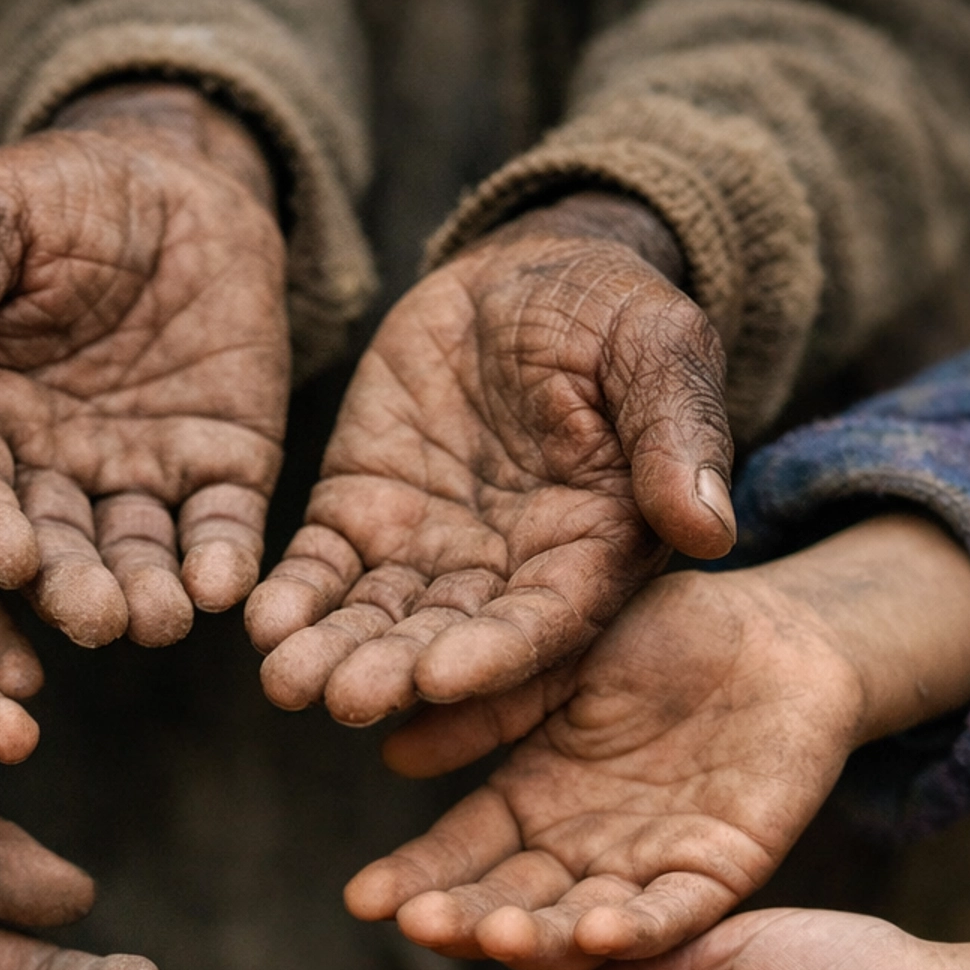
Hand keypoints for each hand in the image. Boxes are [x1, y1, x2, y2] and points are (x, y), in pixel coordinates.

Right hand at [0, 84, 289, 648]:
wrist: (182, 181)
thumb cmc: (65, 192)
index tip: (6, 558)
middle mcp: (48, 468)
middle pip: (52, 545)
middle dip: (73, 586)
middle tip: (96, 620)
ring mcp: (134, 478)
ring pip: (134, 554)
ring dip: (146, 592)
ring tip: (160, 620)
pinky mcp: (217, 473)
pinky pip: (220, 527)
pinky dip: (223, 561)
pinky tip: (225, 585)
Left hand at [245, 196, 733, 725]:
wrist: (521, 271)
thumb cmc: (610, 310)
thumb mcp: (656, 350)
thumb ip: (678, 436)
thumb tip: (708, 528)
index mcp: (591, 554)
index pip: (542, 624)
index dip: (492, 656)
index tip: (440, 678)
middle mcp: (507, 578)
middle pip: (446, 643)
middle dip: (392, 673)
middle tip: (338, 698)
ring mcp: (429, 556)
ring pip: (377, 623)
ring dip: (331, 655)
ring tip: (282, 680)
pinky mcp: (363, 521)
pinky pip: (322, 573)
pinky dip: (292, 601)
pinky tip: (260, 622)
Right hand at [349, 517, 969, 969]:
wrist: (783, 636)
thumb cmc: (668, 637)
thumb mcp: (562, 659)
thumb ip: (491, 706)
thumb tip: (393, 748)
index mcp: (530, 804)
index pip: (459, 855)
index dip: (413, 879)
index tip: (362, 900)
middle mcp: (578, 853)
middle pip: (508, 903)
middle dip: (461, 920)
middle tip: (418, 925)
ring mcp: (644, 870)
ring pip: (579, 926)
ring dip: (536, 940)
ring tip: (494, 935)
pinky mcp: (717, 874)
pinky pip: (672, 916)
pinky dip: (635, 931)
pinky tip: (596, 933)